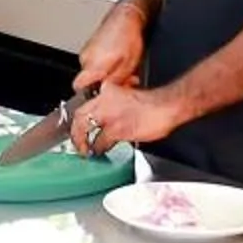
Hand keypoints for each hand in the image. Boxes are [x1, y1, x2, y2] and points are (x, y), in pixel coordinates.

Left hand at [70, 82, 187, 156]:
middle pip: (80, 115)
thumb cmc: (154, 103)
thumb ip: (117, 100)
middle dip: (75, 130)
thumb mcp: (130, 94)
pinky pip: (100, 142)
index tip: (79, 124)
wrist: (166, 106)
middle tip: (76, 141)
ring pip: (86, 129)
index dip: (80, 116)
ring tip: (85, 150)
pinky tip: (99, 152)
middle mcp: (104, 100)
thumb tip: (112, 112)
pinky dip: (98, 149)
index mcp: (108, 90)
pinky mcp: (115, 130)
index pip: (86, 101)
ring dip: (83, 141)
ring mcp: (109, 115)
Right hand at [74, 5, 146, 93]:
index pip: (78, 87)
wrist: (126, 16)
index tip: (102, 93)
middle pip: (88, 79)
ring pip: (92, 69)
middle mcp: (85, 58)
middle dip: (104, 82)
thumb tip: (107, 92)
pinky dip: (104, 62)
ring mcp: (87, 50)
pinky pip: (94, 59)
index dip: (90, 93)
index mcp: (92, 65)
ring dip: (105, 71)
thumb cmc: (128, 37)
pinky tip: (117, 57)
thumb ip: (115, 82)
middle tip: (122, 79)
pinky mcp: (91, 45)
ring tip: (121, 66)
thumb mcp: (128, 65)